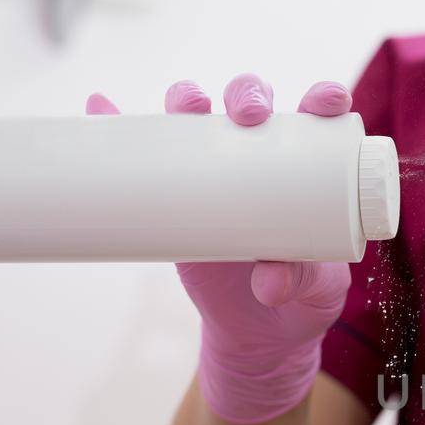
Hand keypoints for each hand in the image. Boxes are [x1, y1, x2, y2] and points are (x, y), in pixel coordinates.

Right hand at [85, 76, 354, 423]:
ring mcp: (212, 173)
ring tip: (185, 104)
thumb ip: (301, 278)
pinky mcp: (175, 198)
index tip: (326, 101)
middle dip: (248, 95)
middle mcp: (259, 156)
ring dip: (187, 98)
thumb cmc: (305, 293)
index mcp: (308, 166)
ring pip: (196, 118)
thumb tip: (269, 285)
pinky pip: (141, 155)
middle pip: (249, 103)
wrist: (262, 329)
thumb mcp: (315, 288)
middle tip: (250, 115)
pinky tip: (98, 107)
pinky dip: (117, 126)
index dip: (322, 96)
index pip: (318, 116)